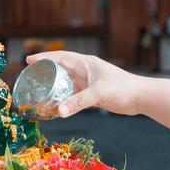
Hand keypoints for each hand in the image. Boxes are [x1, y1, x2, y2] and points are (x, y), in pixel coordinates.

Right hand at [26, 51, 143, 117]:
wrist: (140, 96)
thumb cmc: (123, 88)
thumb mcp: (99, 93)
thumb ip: (79, 102)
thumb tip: (59, 112)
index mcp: (85, 63)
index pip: (61, 57)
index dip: (44, 57)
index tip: (29, 60)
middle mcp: (85, 71)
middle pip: (61, 68)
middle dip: (46, 70)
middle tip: (31, 76)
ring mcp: (88, 82)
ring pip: (66, 82)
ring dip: (54, 85)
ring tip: (40, 90)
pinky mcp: (91, 93)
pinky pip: (73, 93)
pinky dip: (64, 97)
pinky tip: (57, 103)